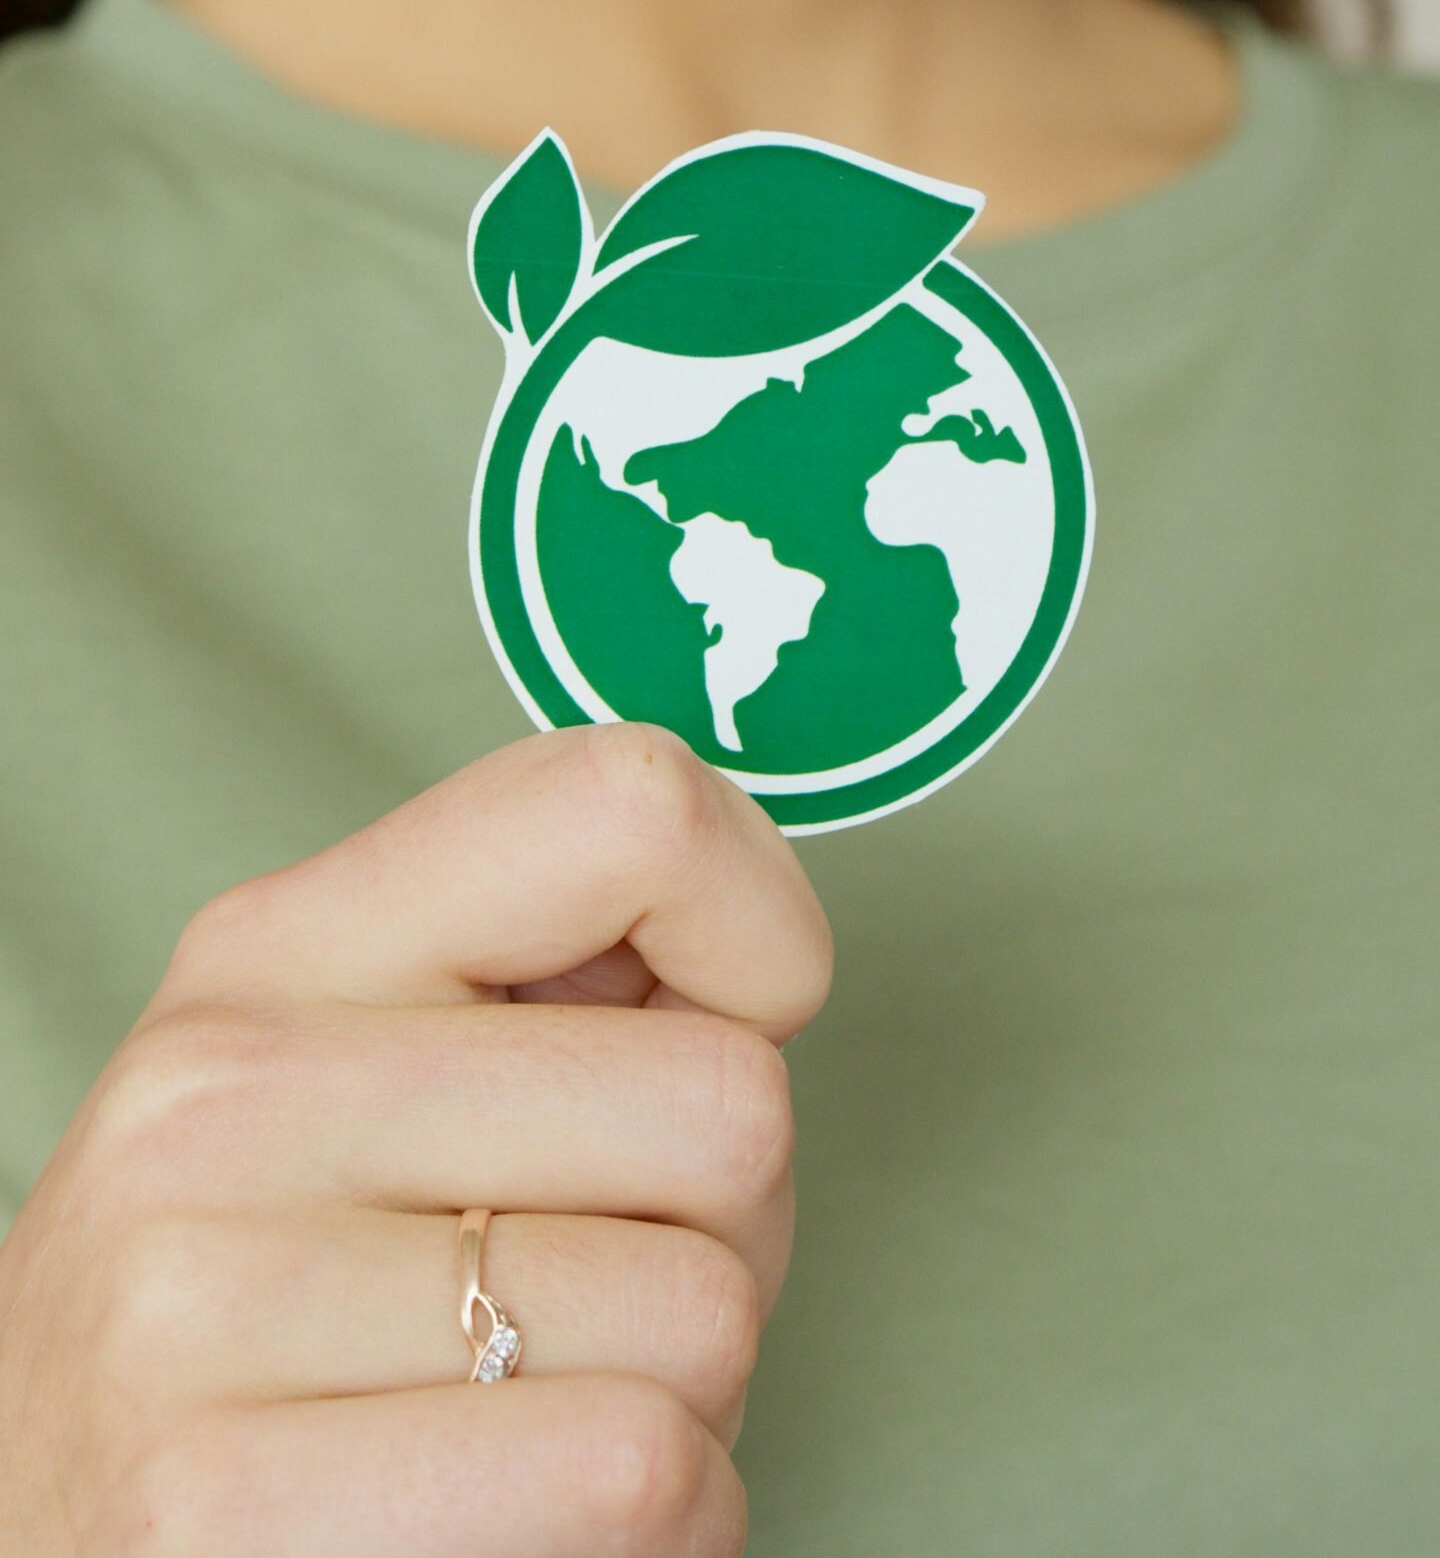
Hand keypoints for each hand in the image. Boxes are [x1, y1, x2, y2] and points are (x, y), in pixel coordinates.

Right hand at [0, 721, 833, 1554]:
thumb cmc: (250, 1321)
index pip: (622, 805)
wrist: (31, 1543)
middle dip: (727, 1230)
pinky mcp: (223, 1504)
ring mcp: (207, 1295)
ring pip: (708, 1316)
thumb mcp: (337, 1085)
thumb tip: (759, 948)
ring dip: (687, 1400)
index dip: (758, 925)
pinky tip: (526, 1510)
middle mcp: (229, 1091)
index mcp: (279, 948)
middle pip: (729, 1104)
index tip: (727, 1020)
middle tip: (600, 1283)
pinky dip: (657, 1528)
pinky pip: (642, 1478)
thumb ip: (532, 993)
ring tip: (538, 1403)